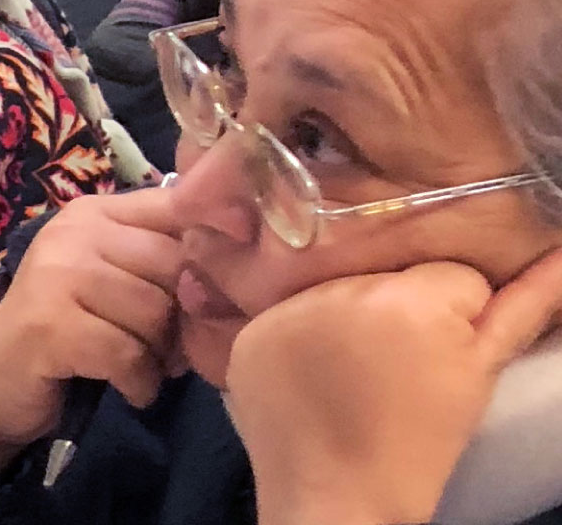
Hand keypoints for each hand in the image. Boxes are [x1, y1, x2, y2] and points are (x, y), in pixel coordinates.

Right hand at [0, 188, 183, 487]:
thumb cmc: (70, 336)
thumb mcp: (120, 286)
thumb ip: (167, 260)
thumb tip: (247, 252)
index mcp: (94, 213)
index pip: (181, 209)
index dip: (213, 254)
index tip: (211, 295)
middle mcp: (71, 231)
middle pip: (176, 265)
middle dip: (183, 318)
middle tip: (165, 348)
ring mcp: (54, 274)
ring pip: (154, 312)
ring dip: (159, 356)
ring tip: (138, 366)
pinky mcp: (47, 324)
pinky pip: (128, 353)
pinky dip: (137, 382)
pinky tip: (125, 387)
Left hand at [226, 255, 561, 524]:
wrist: (338, 500)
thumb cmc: (419, 441)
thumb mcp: (479, 373)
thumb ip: (523, 306)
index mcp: (411, 296)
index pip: (452, 275)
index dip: (457, 320)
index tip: (441, 360)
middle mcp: (343, 290)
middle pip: (393, 276)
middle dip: (403, 314)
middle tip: (397, 374)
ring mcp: (290, 310)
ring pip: (341, 291)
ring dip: (351, 322)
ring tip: (355, 379)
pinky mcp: (251, 333)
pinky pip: (290, 315)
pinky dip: (302, 340)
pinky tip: (314, 380)